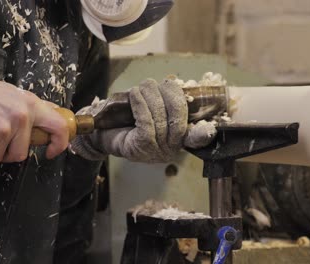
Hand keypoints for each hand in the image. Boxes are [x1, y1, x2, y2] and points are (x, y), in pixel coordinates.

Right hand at [0, 74, 68, 163]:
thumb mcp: (15, 93)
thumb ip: (35, 106)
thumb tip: (54, 111)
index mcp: (32, 105)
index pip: (59, 127)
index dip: (59, 144)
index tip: (52, 152)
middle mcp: (21, 117)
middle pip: (21, 154)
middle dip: (8, 153)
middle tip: (0, 141)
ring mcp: (3, 129)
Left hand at [71, 78, 216, 161]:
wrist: (101, 136)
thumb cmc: (126, 122)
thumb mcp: (149, 112)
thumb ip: (164, 103)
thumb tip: (172, 83)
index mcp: (178, 141)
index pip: (196, 139)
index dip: (203, 133)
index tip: (208, 127)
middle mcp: (170, 149)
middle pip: (178, 118)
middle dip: (169, 95)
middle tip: (157, 84)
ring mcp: (156, 151)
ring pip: (160, 118)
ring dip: (150, 96)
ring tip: (142, 86)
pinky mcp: (141, 146)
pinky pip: (146, 122)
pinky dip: (141, 104)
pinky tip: (135, 94)